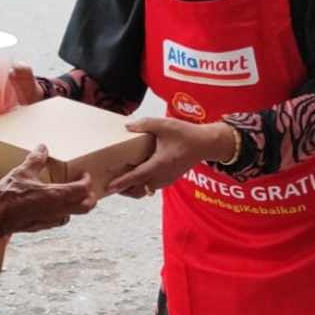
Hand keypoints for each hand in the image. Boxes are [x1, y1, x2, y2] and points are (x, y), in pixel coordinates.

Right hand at [0, 147, 96, 235]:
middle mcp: (59, 209)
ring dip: (78, 204)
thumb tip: (43, 147)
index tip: (84, 174)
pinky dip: (66, 211)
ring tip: (73, 194)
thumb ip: (36, 159)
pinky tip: (56, 205)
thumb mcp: (22, 172)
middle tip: (86, 187)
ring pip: (75, 214)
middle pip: (87, 206)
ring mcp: (53, 220)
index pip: (83, 189)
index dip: (87, 181)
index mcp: (56, 195)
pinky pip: (62, 219)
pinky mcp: (45, 226)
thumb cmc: (9, 196)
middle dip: (91, 196)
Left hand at [107, 118, 234, 197]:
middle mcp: (162, 176)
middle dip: (124, 189)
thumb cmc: (187, 135)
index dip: (122, 182)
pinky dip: (141, 185)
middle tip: (110, 184)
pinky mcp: (169, 179)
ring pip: (145, 190)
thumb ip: (145, 124)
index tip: (109, 187)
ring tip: (120, 180)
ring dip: (133, 188)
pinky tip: (135, 175)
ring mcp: (166, 179)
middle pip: (138, 189)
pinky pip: (152, 186)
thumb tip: (128, 126)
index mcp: (160, 164)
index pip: (136, 177)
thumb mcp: (165, 125)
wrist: (205, 144)